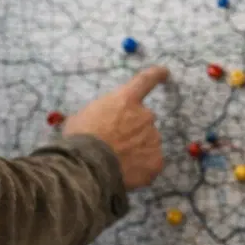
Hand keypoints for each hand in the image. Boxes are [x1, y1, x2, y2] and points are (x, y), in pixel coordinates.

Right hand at [63, 66, 168, 187]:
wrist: (88, 167)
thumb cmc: (80, 139)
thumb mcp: (83, 116)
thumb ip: (101, 114)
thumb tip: (101, 123)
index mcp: (126, 100)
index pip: (145, 81)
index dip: (156, 75)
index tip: (164, 72)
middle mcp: (145, 116)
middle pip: (144, 120)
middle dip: (134, 130)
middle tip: (116, 144)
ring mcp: (153, 139)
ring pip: (149, 142)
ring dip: (137, 149)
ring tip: (118, 161)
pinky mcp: (157, 161)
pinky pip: (152, 162)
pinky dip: (142, 167)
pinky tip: (127, 172)